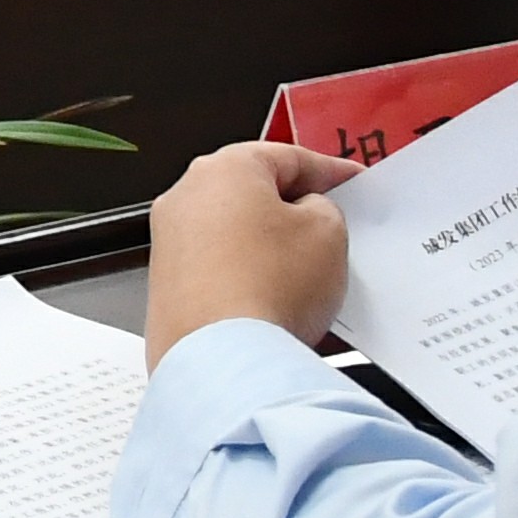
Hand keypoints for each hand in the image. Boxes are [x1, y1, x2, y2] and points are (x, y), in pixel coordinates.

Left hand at [148, 138, 358, 361]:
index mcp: (223, 169)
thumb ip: (323, 208)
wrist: (222, 360)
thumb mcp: (327, 231)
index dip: (330, 171)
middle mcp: (185, 199)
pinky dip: (249, 279)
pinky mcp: (165, 288)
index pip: (288, 157)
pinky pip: (219, 271)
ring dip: (272, 249)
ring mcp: (169, 244)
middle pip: (254, 194)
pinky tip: (279, 302)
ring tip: (310, 274)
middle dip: (295, 210)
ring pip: (235, 234)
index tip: (352, 183)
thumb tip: (306, 213)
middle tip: (333, 226)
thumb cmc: (270, 288)